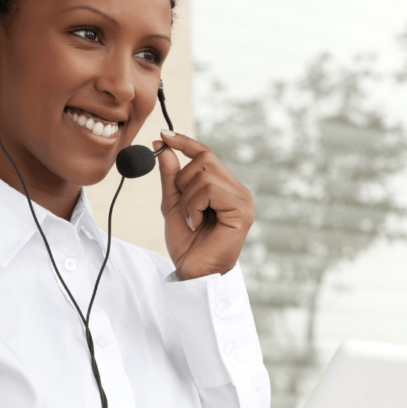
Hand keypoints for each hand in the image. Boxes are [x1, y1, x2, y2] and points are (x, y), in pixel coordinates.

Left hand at [155, 131, 254, 280]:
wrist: (193, 272)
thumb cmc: (187, 244)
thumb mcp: (173, 204)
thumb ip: (170, 177)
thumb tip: (163, 146)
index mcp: (225, 187)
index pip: (207, 154)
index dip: (186, 142)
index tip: (163, 134)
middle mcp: (239, 190)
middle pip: (205, 159)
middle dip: (183, 181)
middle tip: (184, 207)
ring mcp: (244, 199)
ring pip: (205, 174)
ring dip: (188, 198)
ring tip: (192, 220)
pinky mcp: (242, 210)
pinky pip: (210, 190)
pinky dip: (195, 205)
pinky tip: (198, 223)